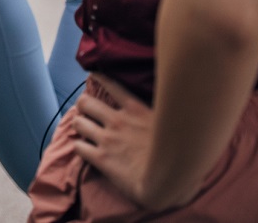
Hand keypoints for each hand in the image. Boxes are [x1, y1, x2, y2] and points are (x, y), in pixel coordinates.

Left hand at [71, 75, 197, 210]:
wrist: (170, 182)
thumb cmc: (180, 153)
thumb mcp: (174, 122)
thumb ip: (167, 109)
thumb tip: (177, 98)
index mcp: (135, 109)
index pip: (110, 85)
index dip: (98, 78)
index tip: (92, 75)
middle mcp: (117, 121)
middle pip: (85, 102)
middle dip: (83, 104)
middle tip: (86, 109)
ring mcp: (107, 139)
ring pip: (78, 122)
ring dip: (79, 124)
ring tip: (82, 128)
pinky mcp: (101, 159)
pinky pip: (78, 147)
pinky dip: (79, 146)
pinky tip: (84, 149)